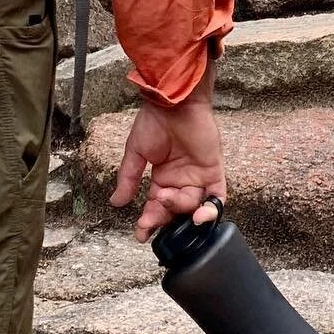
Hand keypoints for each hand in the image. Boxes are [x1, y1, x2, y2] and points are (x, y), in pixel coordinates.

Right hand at [110, 91, 227, 242]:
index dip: (149, 222)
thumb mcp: (136, 151)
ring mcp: (198, 175)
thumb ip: (129, 177)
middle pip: (175, 211)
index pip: (157, 207)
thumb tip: (115, 203)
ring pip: (193, 207)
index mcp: (163, 177)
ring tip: (167, 198)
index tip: (140, 233)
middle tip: (150, 219)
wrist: (174, 100)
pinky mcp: (213, 169)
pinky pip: (218, 196)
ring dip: (180, 211)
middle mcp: (181, 180)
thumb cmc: (155, 120)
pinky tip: (199, 216)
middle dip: (163, 219)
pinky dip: (211, 210)